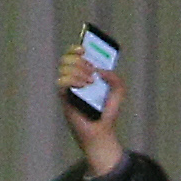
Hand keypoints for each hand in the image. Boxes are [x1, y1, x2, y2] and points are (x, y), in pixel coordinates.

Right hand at [58, 45, 126, 177]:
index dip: (75, 49)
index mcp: (85, 75)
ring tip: (91, 81)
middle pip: (67, 60)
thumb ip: (113, 76)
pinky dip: (74, 80)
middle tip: (92, 70)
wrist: (101, 131)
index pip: (74, 56)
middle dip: (80, 60)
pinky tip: (84, 86)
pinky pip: (62, 82)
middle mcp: (74, 80)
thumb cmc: (107, 112)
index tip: (84, 48)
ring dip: (79, 71)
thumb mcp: (118, 90)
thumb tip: (100, 70)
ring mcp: (67, 89)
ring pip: (64, 69)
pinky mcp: (64, 99)